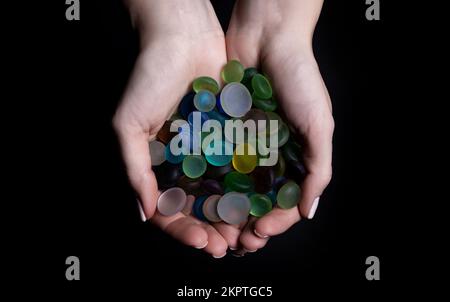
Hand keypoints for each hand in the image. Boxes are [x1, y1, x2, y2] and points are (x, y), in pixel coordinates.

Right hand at [113, 0, 228, 256]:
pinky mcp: (229, 135)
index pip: (168, 208)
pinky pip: (237, 168)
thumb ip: (134, 169)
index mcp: (158, 163)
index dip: (183, 229)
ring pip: (220, 193)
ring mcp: (207, 150)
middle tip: (227, 247)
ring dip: (231, 217)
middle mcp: (183, 161)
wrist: (183, 38)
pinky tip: (256, 205)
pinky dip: (245, 188)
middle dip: (211, 230)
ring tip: (245, 235)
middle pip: (197, 207)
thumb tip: (143, 212)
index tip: (201, 241)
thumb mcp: (129, 125)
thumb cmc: (149, 78)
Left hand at [220, 0, 333, 253]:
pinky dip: (211, 181)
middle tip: (236, 240)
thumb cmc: (300, 78)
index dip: (277, 221)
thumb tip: (310, 210)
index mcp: (296, 157)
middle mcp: (270, 155)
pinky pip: (217, 161)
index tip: (260, 231)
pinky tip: (202, 197)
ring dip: (228, 210)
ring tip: (217, 226)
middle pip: (259, 200)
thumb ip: (319, 167)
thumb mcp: (320, 124)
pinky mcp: (224, 131)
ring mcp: (246, 144)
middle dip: (248, 223)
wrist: (267, 38)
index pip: (288, 201)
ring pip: (235, 187)